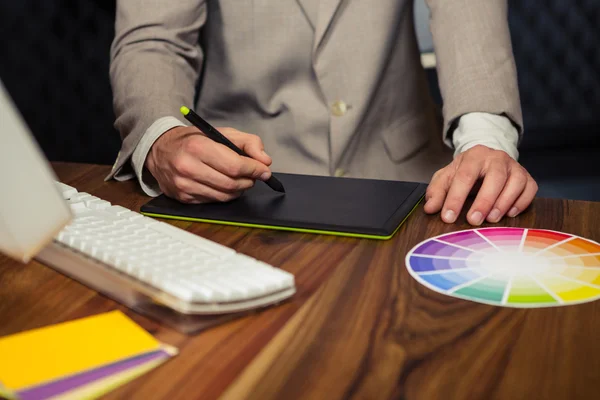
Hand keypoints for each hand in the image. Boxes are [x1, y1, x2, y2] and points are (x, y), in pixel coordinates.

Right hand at [146, 125, 272, 202]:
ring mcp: (184, 185)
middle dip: (249, 181)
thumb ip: (248, 142)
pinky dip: (224, 194)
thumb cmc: (193, 140)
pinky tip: (223, 184)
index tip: (264, 170)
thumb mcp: (221, 132)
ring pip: (224, 196)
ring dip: (239, 189)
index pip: (235, 166)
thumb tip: (265, 161)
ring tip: (240, 179)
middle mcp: (188, 167)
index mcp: (198, 147)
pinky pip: (213, 201)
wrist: (161, 149)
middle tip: (254, 175)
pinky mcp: (183, 197)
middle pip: (231, 183)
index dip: (255, 170)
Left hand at [424, 145, 537, 224]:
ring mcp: (515, 167)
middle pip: (495, 177)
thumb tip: (430, 208)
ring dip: (503, 203)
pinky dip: (521, 202)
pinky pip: (530, 189)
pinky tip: (510, 214)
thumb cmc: (465, 172)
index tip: (448, 217)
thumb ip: (436, 191)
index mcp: (474, 155)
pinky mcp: (527, 177)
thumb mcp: (446, 177)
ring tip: (491, 219)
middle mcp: (497, 158)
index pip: (464, 176)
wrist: (486, 160)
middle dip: (483, 201)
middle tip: (473, 221)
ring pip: (515, 182)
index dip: (455, 198)